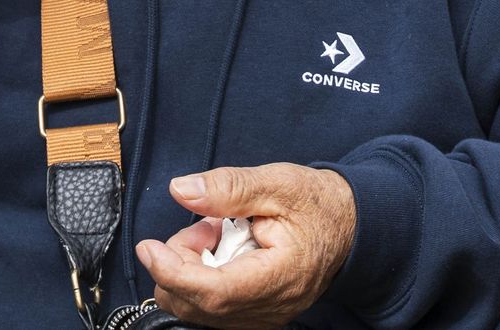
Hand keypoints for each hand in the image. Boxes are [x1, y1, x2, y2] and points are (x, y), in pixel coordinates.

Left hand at [136, 164, 355, 328]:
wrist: (350, 225)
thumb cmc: (319, 204)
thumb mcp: (279, 183)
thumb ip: (229, 187)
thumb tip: (183, 190)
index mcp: (280, 276)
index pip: (214, 291)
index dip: (173, 271)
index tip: (149, 247)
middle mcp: (270, 308)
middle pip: (197, 305)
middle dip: (181, 262)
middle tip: (206, 224)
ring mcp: (263, 316)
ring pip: (198, 309)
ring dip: (190, 269)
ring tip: (217, 233)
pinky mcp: (255, 314)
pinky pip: (210, 308)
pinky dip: (201, 279)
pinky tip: (221, 251)